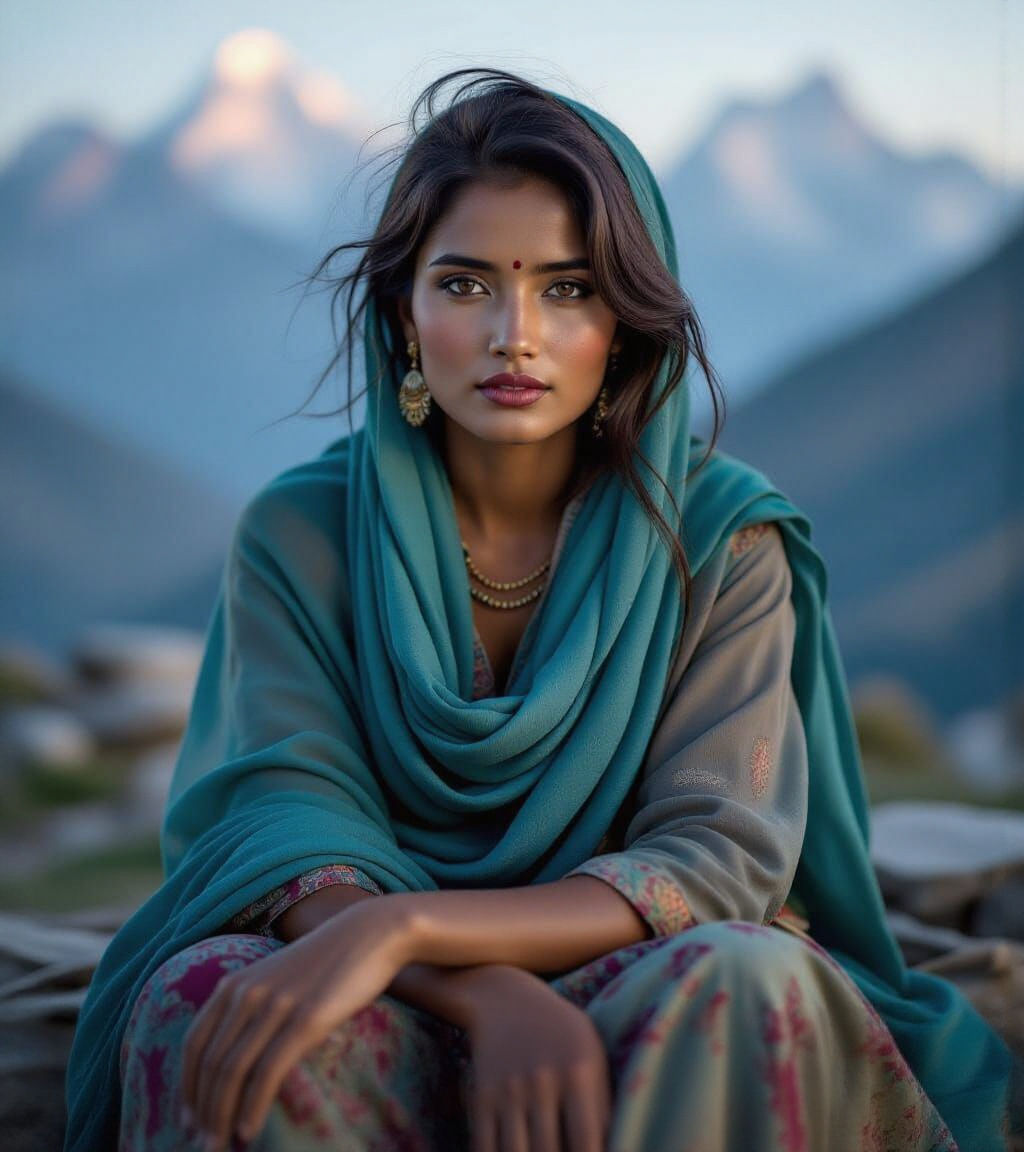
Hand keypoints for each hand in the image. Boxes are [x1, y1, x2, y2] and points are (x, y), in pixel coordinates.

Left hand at [180, 897, 411, 1149]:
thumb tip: (241, 1053)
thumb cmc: (328, 960)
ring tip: (221, 1147)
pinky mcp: (305, 1019)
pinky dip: (252, 1107)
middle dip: (202, 1112)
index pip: (194, 1044)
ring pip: (232, 1072)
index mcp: (235, 984)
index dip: (185, 1087)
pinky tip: (248, 1130)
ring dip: (221, 1117)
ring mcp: (275, 1005)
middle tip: (204, 1145)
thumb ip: (254, 1005)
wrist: (371, 934)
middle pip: (211, 1064)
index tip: (187, 1119)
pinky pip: (267, 1072)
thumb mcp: (278, 976)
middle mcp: (247, 993)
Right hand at [464, 966, 610, 1151]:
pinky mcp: (481, 1097)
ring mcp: (508, 1090)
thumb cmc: (561, 1033)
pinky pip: (484, 1147)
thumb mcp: (592, 1056)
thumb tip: (617, 1149)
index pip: (586, 1141)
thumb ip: (603, 1105)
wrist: (506, 1000)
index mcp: (577, 1073)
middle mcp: (541, 1082)